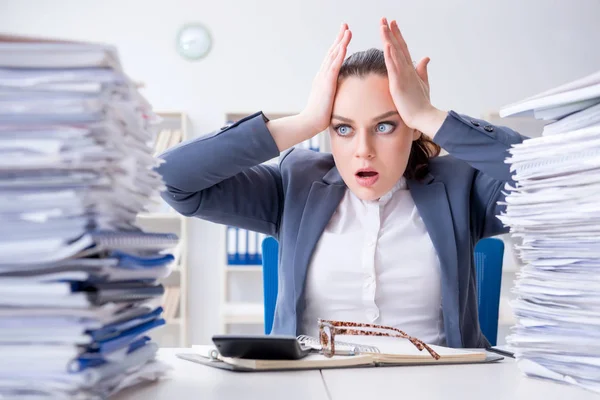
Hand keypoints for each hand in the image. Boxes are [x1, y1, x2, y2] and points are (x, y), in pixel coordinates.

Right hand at [299, 23, 351, 134]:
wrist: (310, 122)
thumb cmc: (320, 116)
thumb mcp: (329, 100)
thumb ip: (333, 93)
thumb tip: (340, 93)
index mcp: (323, 78)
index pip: (332, 58)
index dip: (338, 45)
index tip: (344, 35)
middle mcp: (322, 74)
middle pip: (332, 52)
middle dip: (339, 38)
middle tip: (345, 25)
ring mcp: (323, 78)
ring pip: (333, 55)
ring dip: (341, 42)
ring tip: (347, 30)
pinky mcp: (326, 83)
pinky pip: (334, 66)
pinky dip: (339, 54)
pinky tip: (344, 45)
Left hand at [380, 18, 445, 134]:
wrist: (424, 117)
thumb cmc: (421, 103)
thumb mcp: (423, 83)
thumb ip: (423, 70)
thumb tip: (426, 58)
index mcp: (410, 70)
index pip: (403, 49)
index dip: (397, 36)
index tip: (392, 24)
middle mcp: (407, 69)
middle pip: (398, 46)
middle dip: (391, 32)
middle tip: (385, 19)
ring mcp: (404, 75)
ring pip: (395, 53)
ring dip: (389, 39)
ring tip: (383, 26)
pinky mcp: (399, 83)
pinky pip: (393, 67)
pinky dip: (390, 55)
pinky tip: (387, 44)